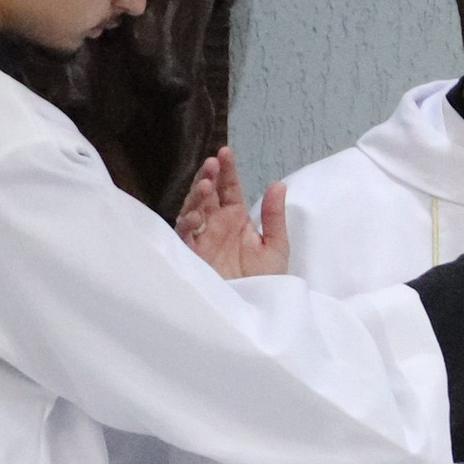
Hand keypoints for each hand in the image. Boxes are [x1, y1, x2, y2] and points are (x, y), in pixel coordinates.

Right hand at [175, 146, 290, 279]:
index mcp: (236, 218)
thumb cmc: (267, 282)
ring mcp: (202, 238)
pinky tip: (195, 215)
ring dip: (197, 196)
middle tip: (213, 164)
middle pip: (207, 194)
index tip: (226, 152)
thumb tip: (278, 184)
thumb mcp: (275, 247)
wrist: (255, 311)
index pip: (229, 188)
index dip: (227, 170)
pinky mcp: (192, 256)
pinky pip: (185, 236)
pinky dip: (187, 223)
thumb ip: (274, 216)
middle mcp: (216, 225)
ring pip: (194, 209)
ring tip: (207, 184)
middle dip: (208, 177)